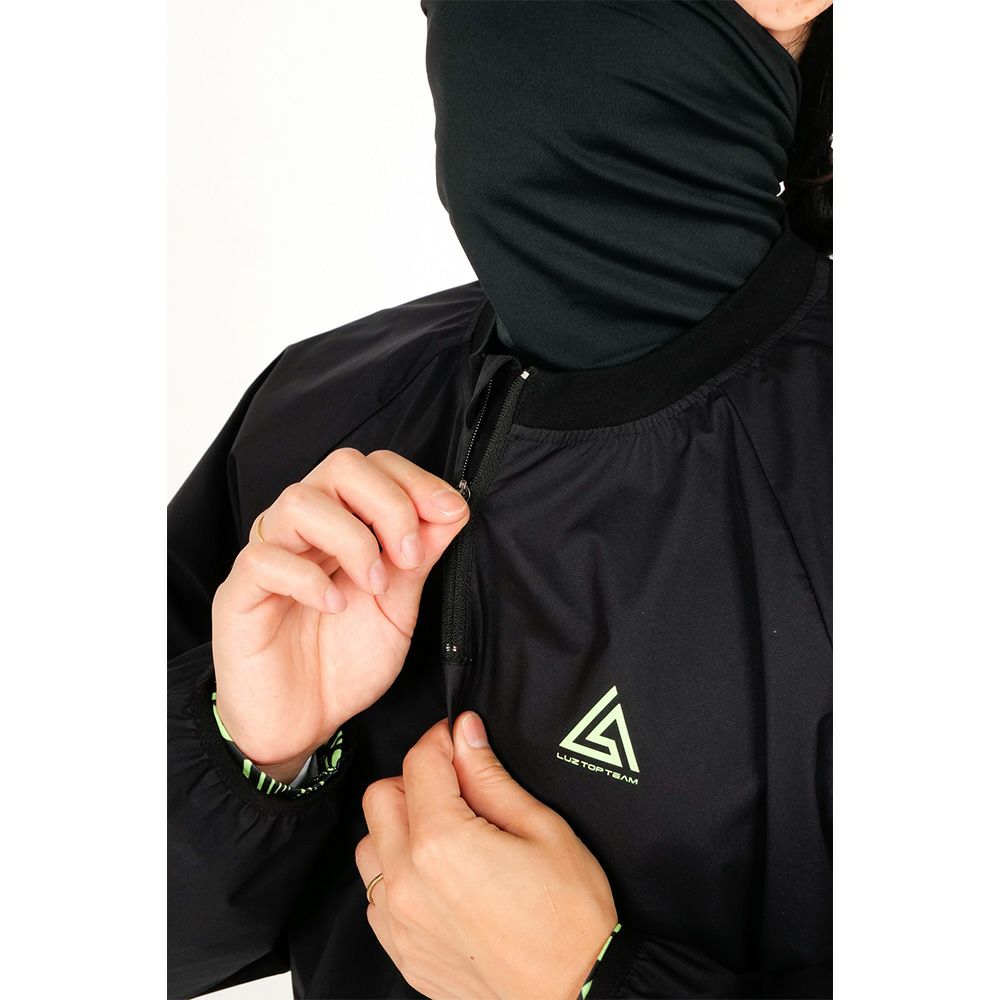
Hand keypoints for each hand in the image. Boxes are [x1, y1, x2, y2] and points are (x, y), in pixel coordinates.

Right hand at [211, 448, 468, 781]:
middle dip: (390, 502)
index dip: (415, 480)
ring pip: (299, 501)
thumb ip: (421, 556)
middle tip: (410, 556)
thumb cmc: (345, 661)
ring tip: (374, 585)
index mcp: (344, 523)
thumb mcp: (400, 605)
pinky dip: (308, 578)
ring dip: (352, 538)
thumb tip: (454, 508)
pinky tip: (334, 606)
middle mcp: (305, 529)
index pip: (374, 466)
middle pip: (340, 466)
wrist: (302, 724)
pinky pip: (264, 559)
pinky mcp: (240, 594)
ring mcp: (269, 555)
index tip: (450, 513)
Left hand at [355, 714, 617, 999]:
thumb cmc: (569, 917)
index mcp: (442, 843)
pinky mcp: (401, 951)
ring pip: (370, 845)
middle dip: (415, 779)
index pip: (419, 762)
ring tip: (446, 832)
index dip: (442, 740)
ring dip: (399, 827)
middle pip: (381, 797)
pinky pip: (375, 894)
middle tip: (455, 785)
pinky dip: (396, 874)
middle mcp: (406, 881)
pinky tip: (437, 876)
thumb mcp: (542, 829)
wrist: (575, 995)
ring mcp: (398, 921)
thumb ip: (491, 778)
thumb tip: (466, 736)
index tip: (459, 740)